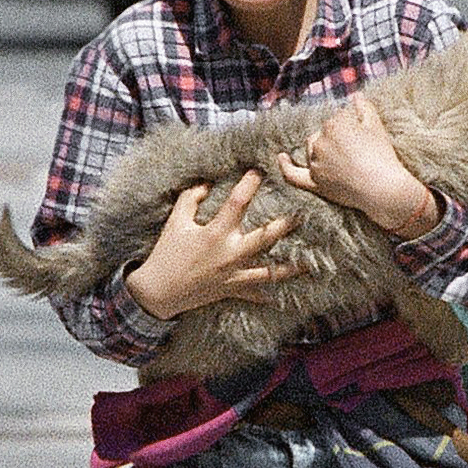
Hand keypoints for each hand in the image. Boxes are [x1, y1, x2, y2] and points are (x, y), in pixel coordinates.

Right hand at [124, 168, 302, 321]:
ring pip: (270, 271)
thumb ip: (191, 199)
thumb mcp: (176, 222)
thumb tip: (207, 183)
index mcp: (215, 233)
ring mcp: (233, 275)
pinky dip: (268, 296)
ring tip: (310, 262)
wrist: (158, 292)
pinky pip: (255, 294)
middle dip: (287, 225)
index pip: (237, 203)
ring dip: (291, 267)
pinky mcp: (232, 290)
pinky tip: (282, 297)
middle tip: (305, 214)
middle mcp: (230, 254)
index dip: (249, 183)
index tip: (259, 170)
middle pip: (266, 237)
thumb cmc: (166, 253)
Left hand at [276, 95, 438, 236]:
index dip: (351, 129)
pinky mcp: (314, 183)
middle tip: (356, 152)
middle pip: (323, 134)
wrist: (384, 189)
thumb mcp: (376, 125)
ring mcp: (315, 163)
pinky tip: (281, 157)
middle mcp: (320, 141)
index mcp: (333, 124)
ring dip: (322, 152)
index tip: (362, 138)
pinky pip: (293, 174)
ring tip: (343, 161)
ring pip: (312, 151)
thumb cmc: (382, 155)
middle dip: (336, 140)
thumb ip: (364, 107)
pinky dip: (285, 165)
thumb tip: (356, 96)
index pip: (338, 120)